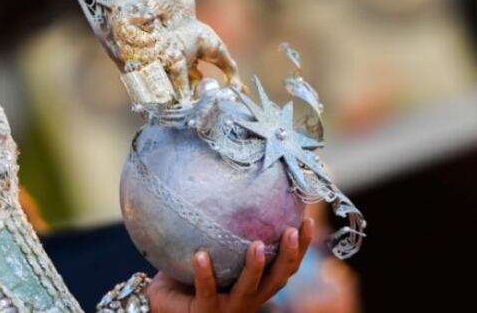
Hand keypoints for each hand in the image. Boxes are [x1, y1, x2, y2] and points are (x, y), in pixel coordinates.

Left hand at [147, 218, 314, 312]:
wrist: (168, 307)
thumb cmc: (188, 274)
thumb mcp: (209, 247)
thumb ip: (217, 224)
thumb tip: (221, 178)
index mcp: (256, 283)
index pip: (285, 265)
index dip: (301, 247)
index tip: (308, 220)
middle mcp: (249, 298)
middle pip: (277, 279)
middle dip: (289, 256)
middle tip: (292, 229)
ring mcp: (229, 307)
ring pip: (248, 289)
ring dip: (255, 267)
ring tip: (257, 245)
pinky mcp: (206, 312)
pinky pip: (206, 291)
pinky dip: (204, 273)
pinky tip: (200, 255)